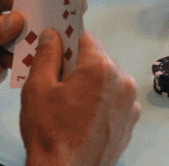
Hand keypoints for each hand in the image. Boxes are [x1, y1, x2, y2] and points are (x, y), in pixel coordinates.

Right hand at [21, 29, 140, 165]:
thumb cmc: (50, 134)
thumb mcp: (37, 89)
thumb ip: (46, 55)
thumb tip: (52, 34)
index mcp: (101, 68)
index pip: (85, 38)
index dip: (67, 41)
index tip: (55, 50)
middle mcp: (123, 80)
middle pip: (98, 60)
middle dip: (78, 67)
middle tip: (57, 85)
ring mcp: (130, 103)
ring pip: (107, 80)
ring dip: (91, 85)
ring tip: (69, 106)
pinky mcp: (131, 121)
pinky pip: (115, 100)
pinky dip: (102, 103)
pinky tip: (84, 119)